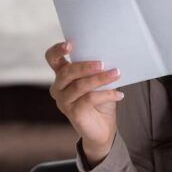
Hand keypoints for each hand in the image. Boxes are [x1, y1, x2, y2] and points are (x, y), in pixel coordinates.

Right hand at [45, 41, 122, 165]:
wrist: (103, 127)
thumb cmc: (101, 99)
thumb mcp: (99, 81)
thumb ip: (98, 69)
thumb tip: (112, 55)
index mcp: (62, 75)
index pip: (52, 58)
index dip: (58, 50)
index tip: (70, 44)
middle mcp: (58, 87)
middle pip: (67, 72)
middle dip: (85, 66)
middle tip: (103, 63)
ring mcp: (63, 101)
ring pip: (79, 86)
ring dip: (100, 79)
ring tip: (117, 74)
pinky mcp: (72, 113)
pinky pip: (89, 99)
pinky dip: (106, 95)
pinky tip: (119, 94)